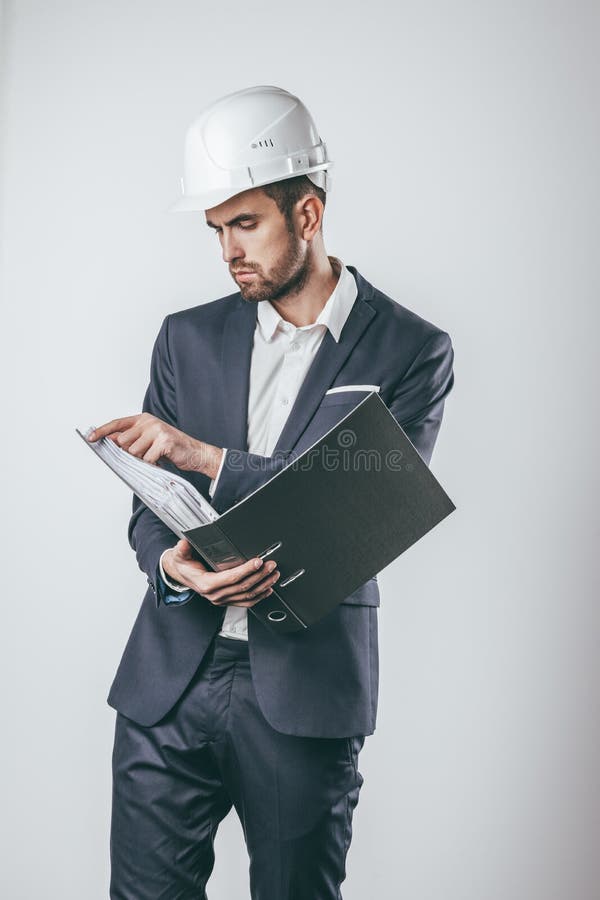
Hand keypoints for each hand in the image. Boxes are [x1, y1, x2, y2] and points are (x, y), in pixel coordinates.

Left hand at [86, 413, 221, 477]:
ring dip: (142, 460)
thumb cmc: (170, 448)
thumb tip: (111, 441)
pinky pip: (147, 459)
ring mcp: (157, 430)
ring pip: (134, 452)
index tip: (90, 438)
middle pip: (123, 441)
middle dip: (130, 453)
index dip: (102, 431)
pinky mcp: (165, 441)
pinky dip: (152, 465)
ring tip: (154, 457)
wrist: (195, 453)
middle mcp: (149, 421)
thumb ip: (131, 439)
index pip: (117, 424)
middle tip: (144, 455)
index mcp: (143, 419)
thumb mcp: (148, 441)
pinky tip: (160, 462)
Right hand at [163, 539, 280, 607]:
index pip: (231, 578)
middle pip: (243, 587)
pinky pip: (246, 602)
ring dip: (263, 586)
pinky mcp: (227, 601)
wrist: (182, 574)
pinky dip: (259, 596)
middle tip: (271, 565)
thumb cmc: (184, 564)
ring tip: (274, 575)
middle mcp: (215, 595)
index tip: (258, 562)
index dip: (246, 570)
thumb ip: (182, 549)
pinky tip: (268, 589)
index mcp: (207, 584)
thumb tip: (184, 544)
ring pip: (247, 596)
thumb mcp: (179, 555)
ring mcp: (222, 599)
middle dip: (260, 576)